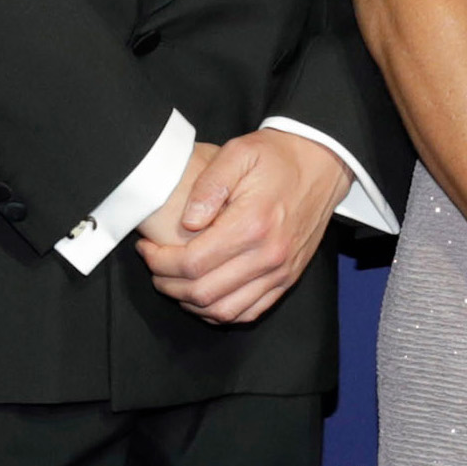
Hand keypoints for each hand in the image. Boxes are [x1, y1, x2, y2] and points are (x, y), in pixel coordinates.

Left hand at [135, 132, 350, 328]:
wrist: (321, 164)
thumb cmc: (276, 157)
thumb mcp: (238, 153)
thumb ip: (209, 186)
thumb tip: (188, 222)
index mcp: (252, 225)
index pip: (192, 262)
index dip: (159, 262)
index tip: (146, 249)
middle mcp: (268, 255)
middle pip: (203, 292)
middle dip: (168, 284)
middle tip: (154, 266)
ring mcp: (280, 272)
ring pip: (224, 310)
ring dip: (190, 302)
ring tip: (173, 281)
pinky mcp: (287, 279)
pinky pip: (249, 312)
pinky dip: (220, 312)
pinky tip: (202, 295)